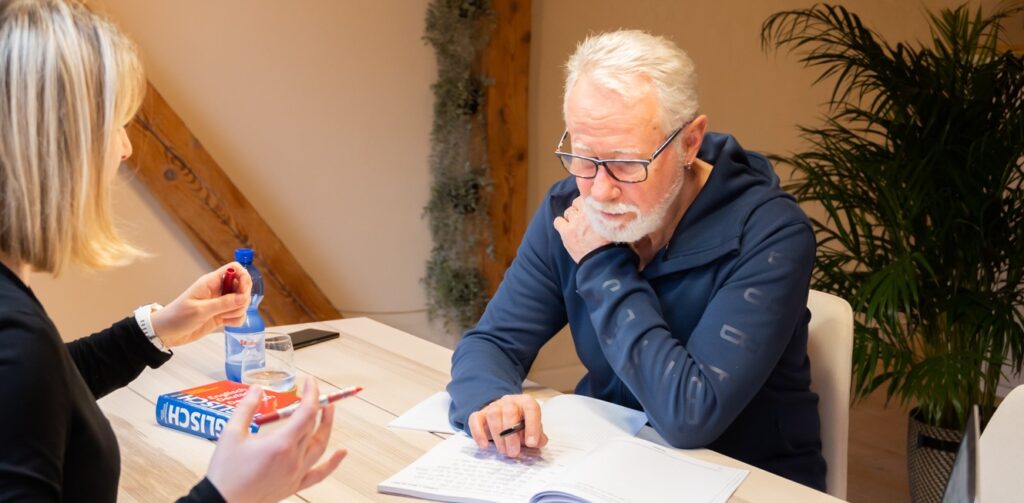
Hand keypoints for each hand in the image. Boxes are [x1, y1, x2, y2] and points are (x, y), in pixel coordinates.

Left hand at [150, 262, 252, 347]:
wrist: (167, 333)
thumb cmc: (177, 317)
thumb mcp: (200, 310)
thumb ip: (223, 303)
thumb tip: (244, 297)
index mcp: (211, 282)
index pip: (235, 269)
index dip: (244, 277)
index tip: (243, 292)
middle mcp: (219, 290)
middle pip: (243, 286)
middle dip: (242, 299)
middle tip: (231, 309)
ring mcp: (221, 303)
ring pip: (242, 302)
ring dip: (238, 311)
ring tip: (223, 318)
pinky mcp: (222, 315)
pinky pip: (238, 314)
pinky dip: (236, 320)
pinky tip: (225, 324)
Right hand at [206, 377, 346, 502]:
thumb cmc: (225, 473)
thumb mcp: (231, 434)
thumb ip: (246, 408)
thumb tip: (257, 389)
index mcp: (281, 444)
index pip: (307, 412)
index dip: (312, 393)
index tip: (310, 382)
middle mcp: (293, 459)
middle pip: (313, 427)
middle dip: (315, 406)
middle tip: (310, 394)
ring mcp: (296, 473)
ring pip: (320, 446)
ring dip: (327, 427)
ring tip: (329, 411)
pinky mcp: (294, 485)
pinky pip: (319, 474)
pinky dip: (333, 463)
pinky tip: (341, 453)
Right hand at [468, 394, 547, 457]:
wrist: (503, 418)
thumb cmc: (521, 426)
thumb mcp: (533, 430)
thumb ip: (538, 437)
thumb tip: (536, 442)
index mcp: (525, 402)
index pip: (531, 408)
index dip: (532, 426)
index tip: (531, 443)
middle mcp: (509, 401)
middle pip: (509, 412)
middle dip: (512, 435)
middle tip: (513, 452)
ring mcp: (493, 406)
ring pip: (493, 415)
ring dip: (498, 436)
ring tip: (503, 451)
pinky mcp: (480, 414)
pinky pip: (475, 419)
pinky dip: (478, 433)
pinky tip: (484, 445)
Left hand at [553, 196, 610, 262]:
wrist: (603, 261)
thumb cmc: (612, 244)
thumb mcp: (615, 224)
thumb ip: (610, 213)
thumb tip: (610, 206)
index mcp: (599, 208)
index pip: (589, 195)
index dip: (589, 201)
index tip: (590, 206)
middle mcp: (586, 212)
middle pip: (577, 202)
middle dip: (580, 209)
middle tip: (584, 219)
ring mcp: (575, 222)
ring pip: (568, 212)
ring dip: (572, 218)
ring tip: (577, 227)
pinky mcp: (566, 232)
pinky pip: (558, 221)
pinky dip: (562, 224)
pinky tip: (567, 230)